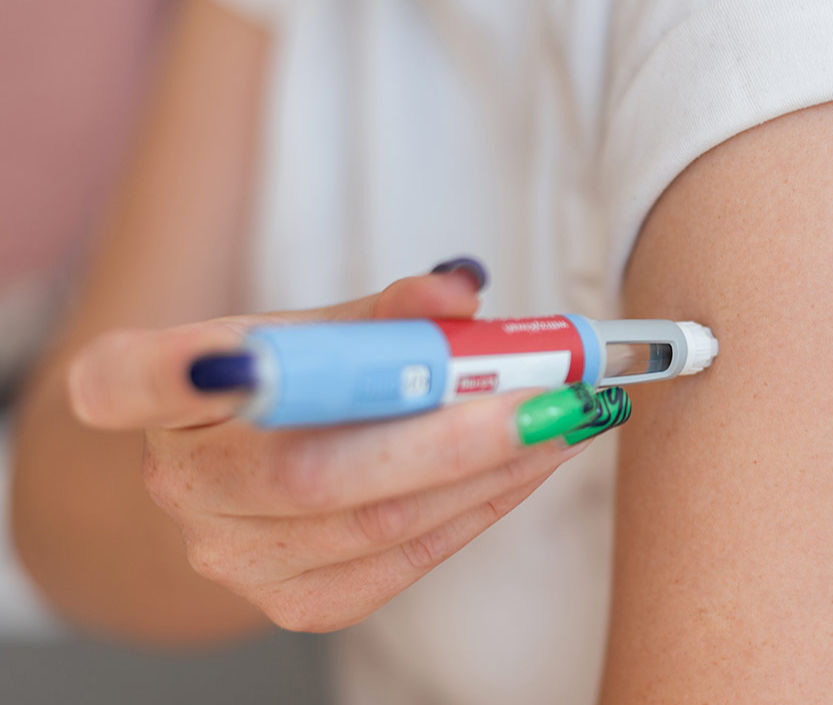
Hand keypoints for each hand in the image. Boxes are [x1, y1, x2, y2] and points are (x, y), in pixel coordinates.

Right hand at [67, 268, 599, 631]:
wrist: (265, 469)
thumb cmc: (297, 383)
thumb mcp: (322, 330)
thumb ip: (386, 311)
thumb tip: (464, 289)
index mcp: (161, 393)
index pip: (125, 383)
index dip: (164, 373)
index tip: (226, 353)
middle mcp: (182, 486)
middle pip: (315, 472)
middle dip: (457, 435)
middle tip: (554, 396)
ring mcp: (233, 558)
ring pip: (379, 526)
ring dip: (491, 474)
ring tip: (564, 424)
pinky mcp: (294, 603)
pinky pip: (404, 564)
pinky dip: (478, 511)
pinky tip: (523, 470)